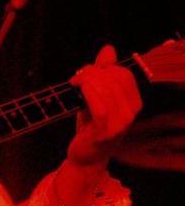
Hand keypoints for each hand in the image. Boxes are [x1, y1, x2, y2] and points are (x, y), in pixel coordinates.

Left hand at [66, 45, 142, 169]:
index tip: (87, 73)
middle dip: (90, 72)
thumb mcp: (98, 95)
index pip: (124, 74)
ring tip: (73, 84)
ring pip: (105, 90)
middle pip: (113, 78)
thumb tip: (109, 49)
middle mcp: (131, 112)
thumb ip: (103, 73)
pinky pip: (99, 107)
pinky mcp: (104, 132)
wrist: (86, 156)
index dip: (104, 67)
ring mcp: (119, 123)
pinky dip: (87, 94)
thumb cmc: (91, 124)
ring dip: (85, 81)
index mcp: (133, 102)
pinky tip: (77, 91)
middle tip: (76, 79)